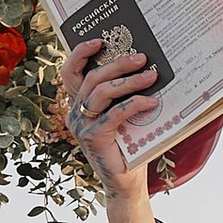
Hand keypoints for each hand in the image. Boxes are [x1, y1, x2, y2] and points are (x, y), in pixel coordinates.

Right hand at [56, 34, 162, 222]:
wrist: (126, 182)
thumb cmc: (128, 145)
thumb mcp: (123, 116)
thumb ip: (123, 95)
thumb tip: (144, 66)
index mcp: (79, 103)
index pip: (71, 72)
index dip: (80, 53)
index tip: (100, 40)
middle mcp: (76, 112)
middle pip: (92, 77)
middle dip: (118, 64)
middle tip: (142, 57)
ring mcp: (82, 125)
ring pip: (102, 92)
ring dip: (130, 81)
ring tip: (152, 76)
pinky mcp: (93, 137)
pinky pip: (114, 113)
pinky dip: (135, 104)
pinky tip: (152, 101)